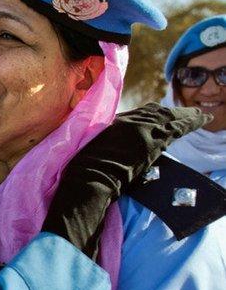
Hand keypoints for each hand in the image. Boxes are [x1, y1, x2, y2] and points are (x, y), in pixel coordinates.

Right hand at [42, 103, 209, 258]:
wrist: (89, 177)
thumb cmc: (85, 172)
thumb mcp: (94, 153)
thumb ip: (107, 147)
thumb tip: (113, 153)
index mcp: (112, 123)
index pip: (138, 115)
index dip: (152, 114)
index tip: (162, 115)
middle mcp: (127, 121)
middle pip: (155, 112)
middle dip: (172, 112)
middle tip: (188, 112)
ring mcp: (141, 128)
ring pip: (169, 116)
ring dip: (186, 115)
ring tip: (200, 115)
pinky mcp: (154, 139)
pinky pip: (179, 126)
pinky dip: (192, 122)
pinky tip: (204, 119)